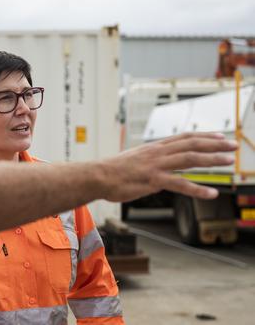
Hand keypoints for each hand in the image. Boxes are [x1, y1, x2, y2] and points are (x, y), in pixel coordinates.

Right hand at [100, 132, 236, 201]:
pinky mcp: (153, 180)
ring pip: (190, 159)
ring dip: (212, 160)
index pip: (184, 137)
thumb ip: (151, 162)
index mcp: (154, 147)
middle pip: (192, 145)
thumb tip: (161, 170)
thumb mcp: (134, 159)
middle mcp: (158, 153)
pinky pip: (180, 184)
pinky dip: (197, 189)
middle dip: (215, 144)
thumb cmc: (112, 170)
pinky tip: (211, 193)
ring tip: (229, 161)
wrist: (97, 176)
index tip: (220, 136)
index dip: (204, 136)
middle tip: (233, 145)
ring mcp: (156, 166)